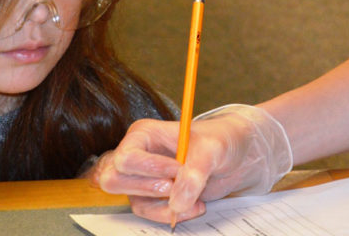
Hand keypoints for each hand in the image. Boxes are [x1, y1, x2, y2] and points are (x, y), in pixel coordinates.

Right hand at [92, 105, 291, 223]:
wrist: (235, 156)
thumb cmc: (220, 140)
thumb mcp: (212, 149)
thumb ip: (195, 171)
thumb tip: (177, 202)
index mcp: (144, 134)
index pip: (126, 157)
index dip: (148, 168)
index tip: (177, 169)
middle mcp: (138, 155)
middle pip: (113, 179)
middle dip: (147, 188)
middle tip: (175, 186)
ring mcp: (142, 177)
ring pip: (132, 201)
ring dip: (162, 206)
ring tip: (194, 198)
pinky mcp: (153, 196)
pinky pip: (148, 213)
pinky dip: (170, 215)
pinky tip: (194, 206)